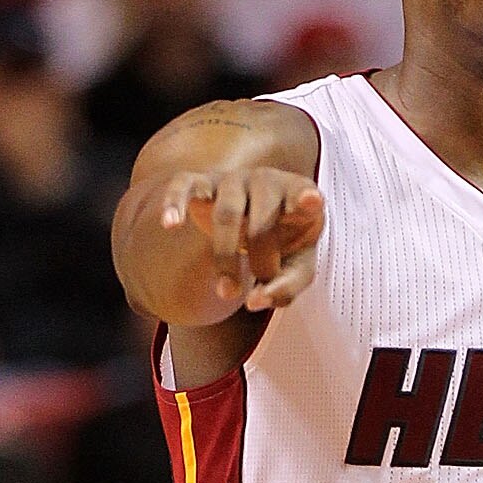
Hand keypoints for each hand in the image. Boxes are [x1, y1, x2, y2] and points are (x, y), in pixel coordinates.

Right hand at [156, 168, 325, 312]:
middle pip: (262, 222)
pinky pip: (184, 185)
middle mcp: (266, 180)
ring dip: (225, 257)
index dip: (306, 199)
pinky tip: (170, 224)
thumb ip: (286, 287)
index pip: (303, 194)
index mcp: (297, 194)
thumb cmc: (283, 244)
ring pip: (227, 214)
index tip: (312, 202)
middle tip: (254, 297)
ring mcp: (232, 180)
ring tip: (227, 293)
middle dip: (260, 263)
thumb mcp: (297, 266)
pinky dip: (175, 202)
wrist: (253, 219)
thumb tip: (254, 302)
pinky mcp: (201, 182)